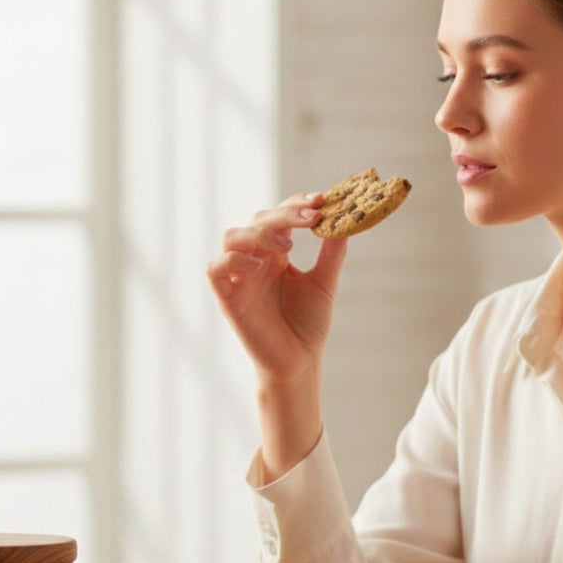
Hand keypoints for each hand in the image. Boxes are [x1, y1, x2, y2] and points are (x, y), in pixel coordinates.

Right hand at [206, 193, 346, 383]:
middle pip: (258, 219)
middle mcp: (255, 260)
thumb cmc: (308, 325)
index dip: (296, 203)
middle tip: (312, 217)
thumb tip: (346, 218)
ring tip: (287, 246)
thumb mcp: (324, 283)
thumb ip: (331, 252)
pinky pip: (216, 268)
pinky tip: (258, 265)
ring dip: (258, 233)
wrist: (299, 362)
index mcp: (276, 253)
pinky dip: (233, 259)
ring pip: (232, 236)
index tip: (321, 200)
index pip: (280, 215)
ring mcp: (240, 277)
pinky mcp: (228, 297)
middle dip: (284, 213)